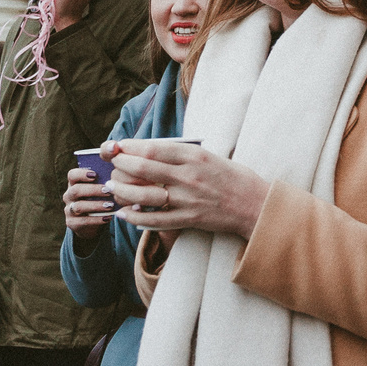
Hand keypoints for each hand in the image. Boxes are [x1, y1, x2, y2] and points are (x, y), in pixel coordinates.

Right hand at [64, 165, 112, 236]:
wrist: (92, 223)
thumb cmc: (98, 200)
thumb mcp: (99, 191)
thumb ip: (103, 182)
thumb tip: (116, 175)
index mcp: (74, 184)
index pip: (72, 175)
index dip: (82, 173)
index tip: (95, 174)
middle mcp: (69, 196)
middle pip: (76, 190)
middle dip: (93, 190)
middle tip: (108, 190)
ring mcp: (68, 210)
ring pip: (79, 207)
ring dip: (96, 205)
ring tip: (110, 205)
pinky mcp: (72, 223)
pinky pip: (83, 221)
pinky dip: (96, 219)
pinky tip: (108, 218)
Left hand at [104, 139, 266, 237]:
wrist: (256, 206)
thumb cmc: (234, 178)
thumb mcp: (210, 156)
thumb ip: (182, 154)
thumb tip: (150, 151)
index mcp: (194, 156)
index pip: (152, 147)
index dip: (128, 146)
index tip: (116, 145)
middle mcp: (188, 176)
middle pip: (143, 167)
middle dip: (120, 164)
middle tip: (111, 163)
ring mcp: (187, 199)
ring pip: (143, 194)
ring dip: (122, 190)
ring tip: (112, 186)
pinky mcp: (188, 219)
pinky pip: (154, 220)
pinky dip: (135, 217)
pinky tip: (124, 213)